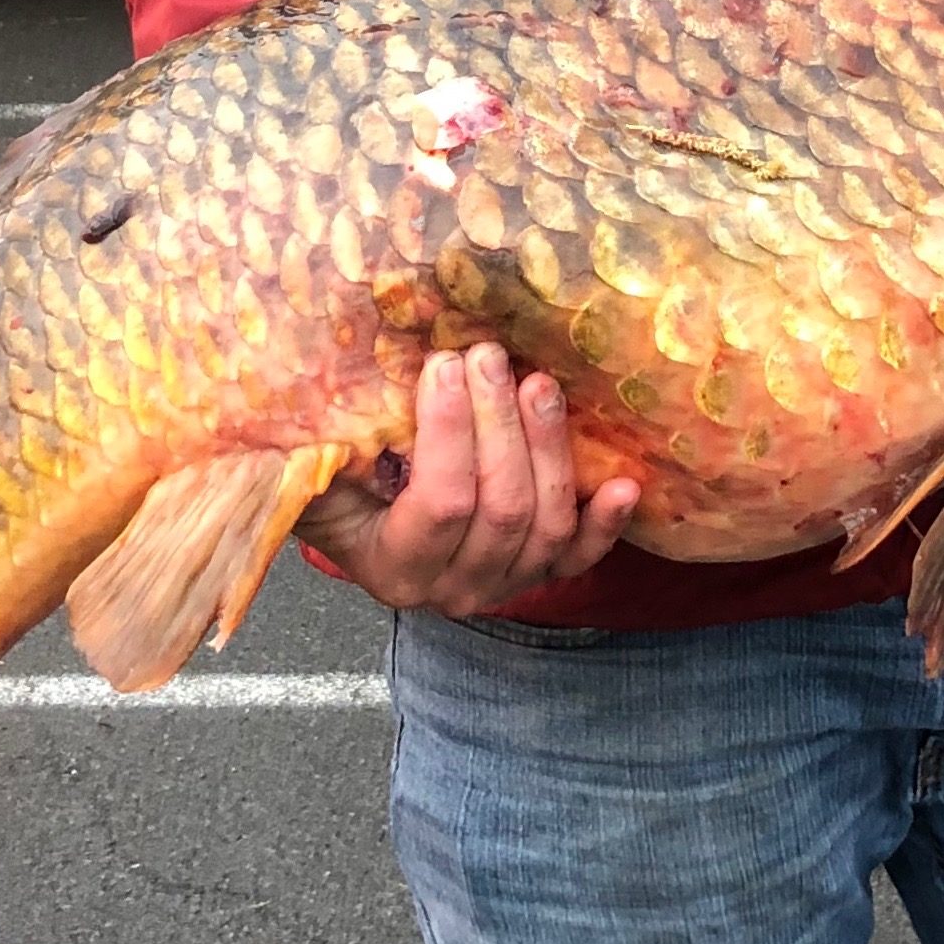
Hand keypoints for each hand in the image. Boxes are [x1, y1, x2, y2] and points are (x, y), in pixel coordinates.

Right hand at [300, 343, 640, 615]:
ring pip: (545, 521)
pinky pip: (581, 555)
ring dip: (547, 446)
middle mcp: (454, 588)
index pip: (440, 504)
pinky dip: (605, 521)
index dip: (449, 431)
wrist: (369, 517)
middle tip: (489, 356)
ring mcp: (506, 581)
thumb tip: (329, 383)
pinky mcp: (544, 569)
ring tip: (537, 384)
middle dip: (499, 422)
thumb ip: (324, 444)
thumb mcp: (319, 467)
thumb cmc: (340, 482)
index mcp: (395, 568)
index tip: (444, 365)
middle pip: (501, 507)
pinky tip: (624, 484)